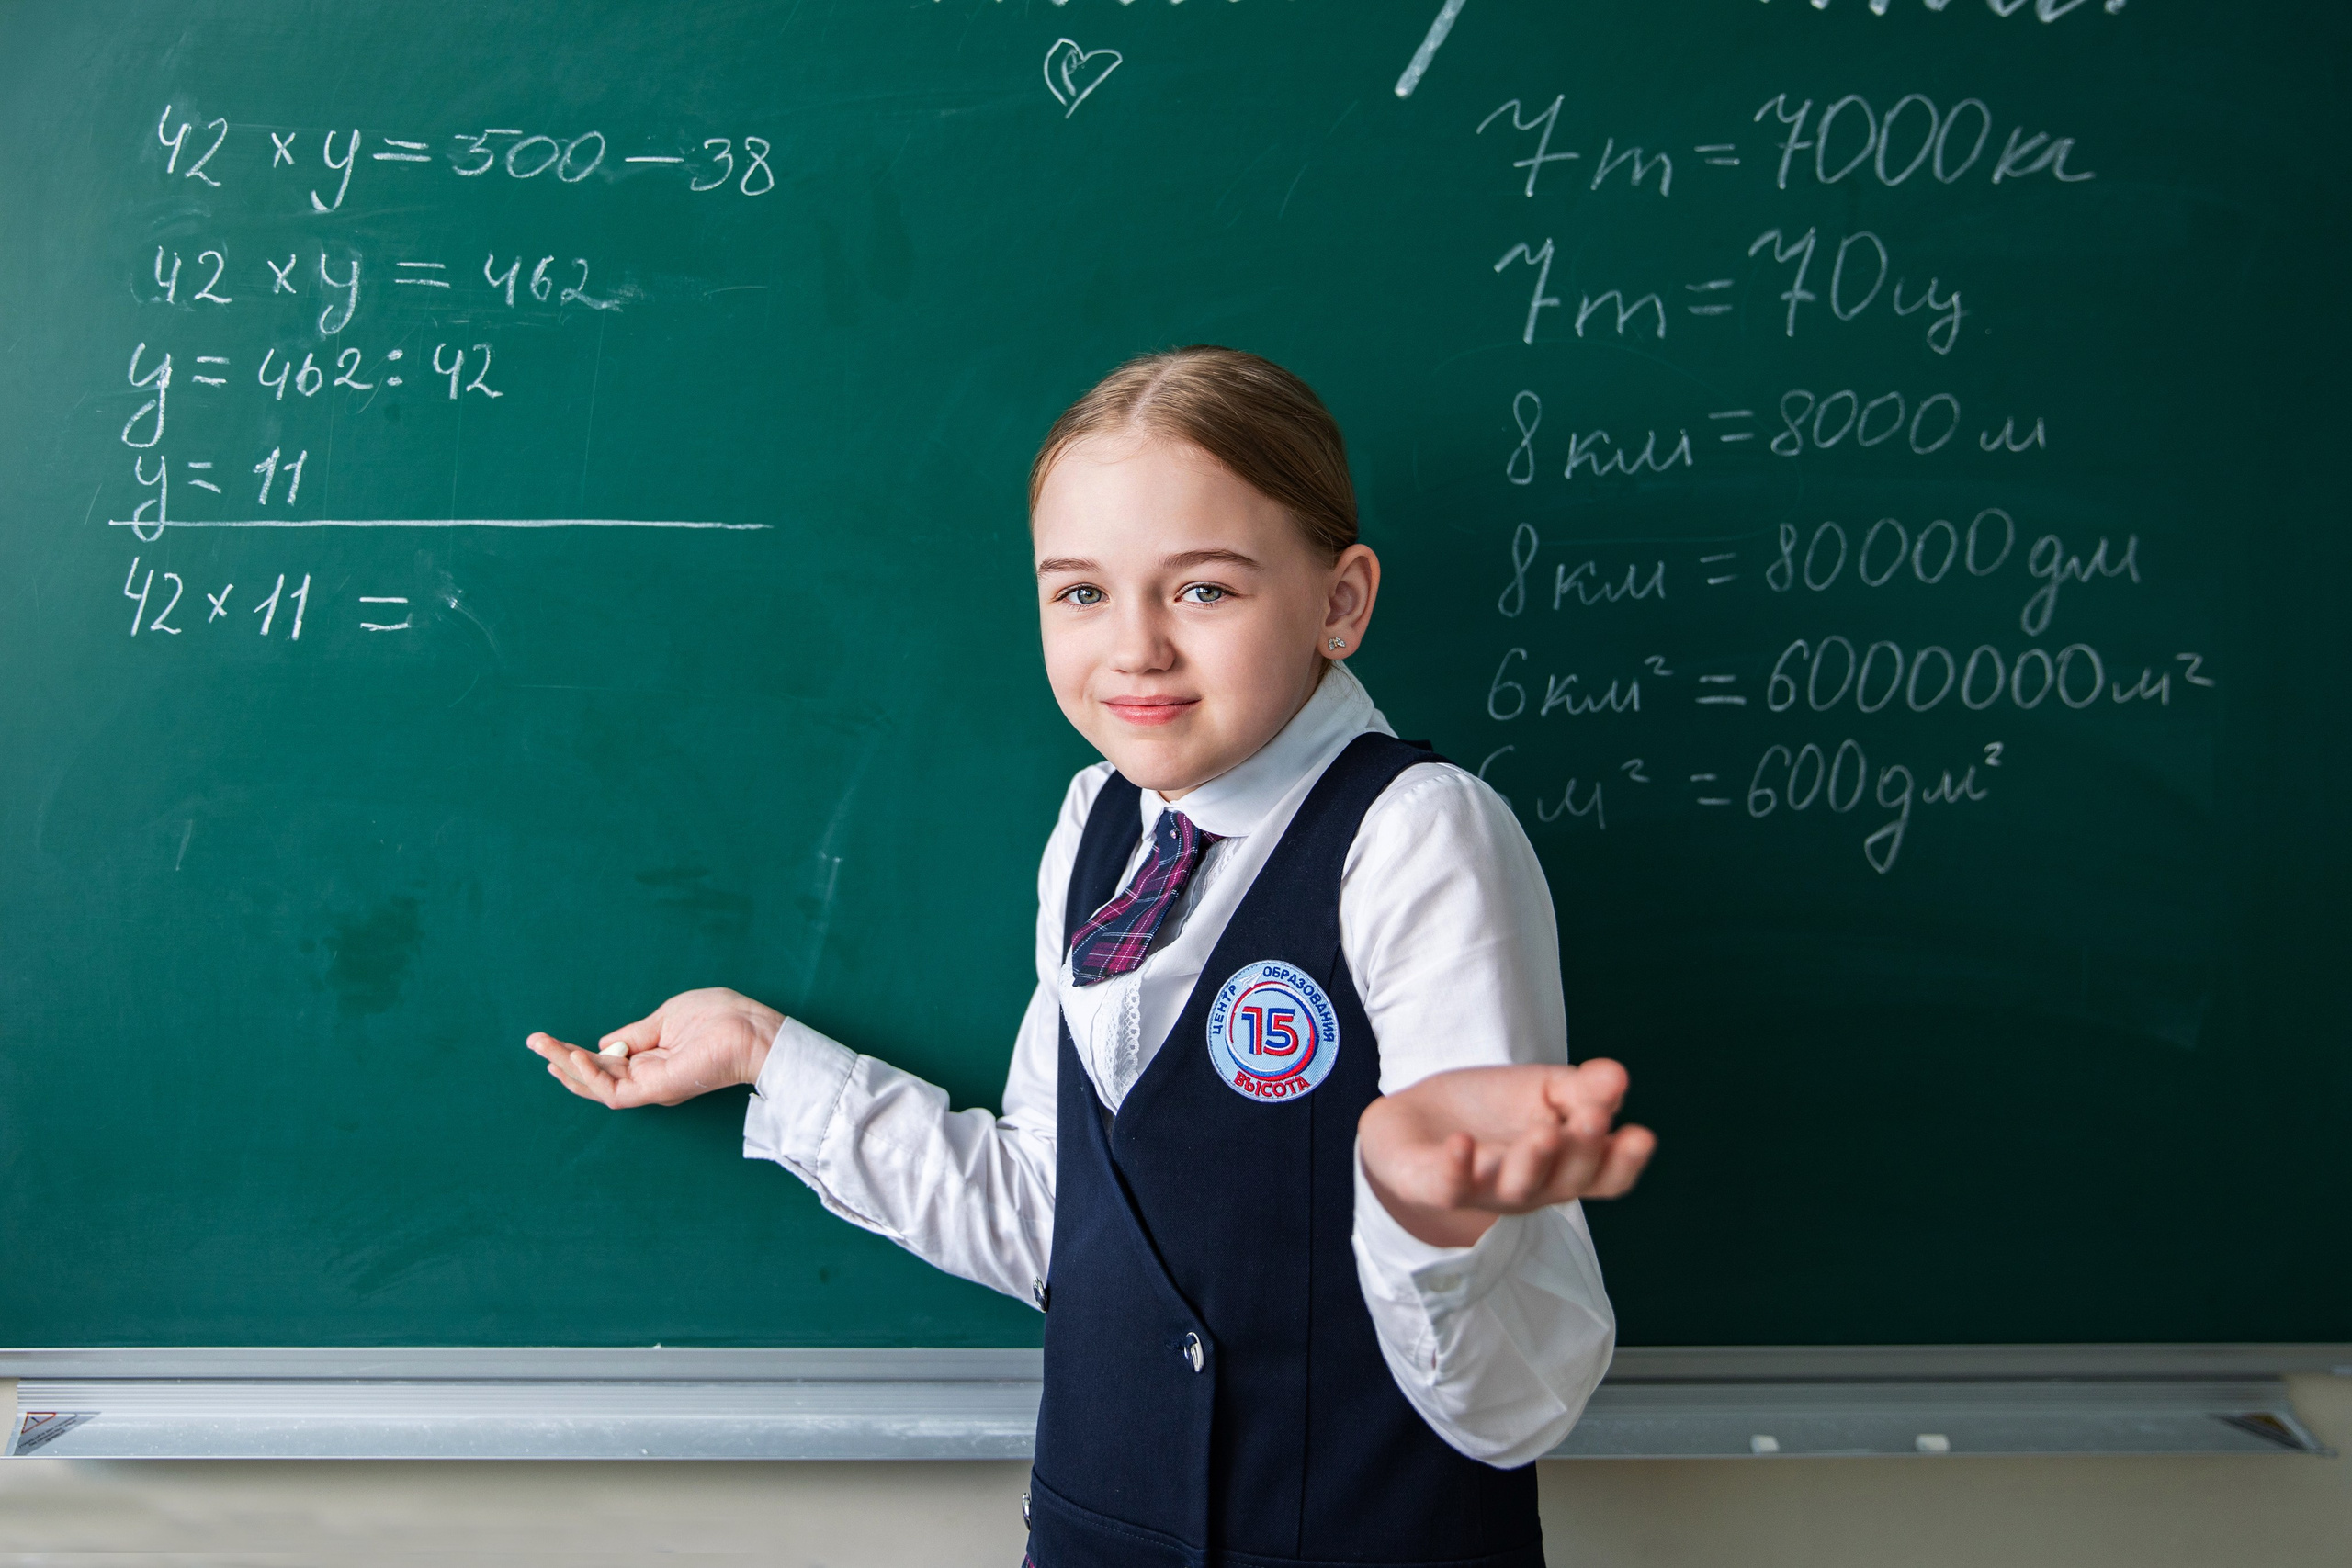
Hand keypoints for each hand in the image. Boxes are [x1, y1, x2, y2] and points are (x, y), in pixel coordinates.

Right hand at [526, 987, 783, 1108]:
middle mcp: (647, 1077)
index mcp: (651, 1060)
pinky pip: (613, 1090)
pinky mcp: (655, 1091)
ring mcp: (651, 1086)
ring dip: (566, 1066)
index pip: (604, 1061)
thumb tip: (604, 1042)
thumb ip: (633, 1034)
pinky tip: (571, 1057)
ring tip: (542, 1047)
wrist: (749, 1028)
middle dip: (561, 1060)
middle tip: (533, 1042)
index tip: (547, 1039)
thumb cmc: (719, 1018)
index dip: (575, 1052)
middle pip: (595, 1076)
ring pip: (597, 1086)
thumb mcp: (664, 1019)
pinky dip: (590, 1075)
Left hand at [1357, 1060, 1655, 1248]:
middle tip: (1592, 1116)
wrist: (1413, 1122)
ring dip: (1532, 1161)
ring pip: (1516, 1188)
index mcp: (1564, 1167)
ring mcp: (1484, 1191)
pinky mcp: (1435, 1186)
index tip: (1640, 1136)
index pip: (1605, 1177)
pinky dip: (1457, 1167)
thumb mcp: (1542, 1089)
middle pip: (1567, 1180)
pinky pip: (1448, 1186)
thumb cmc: (1491, 1110)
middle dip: (1582, 1149)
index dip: (1623, 1162)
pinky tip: (1463, 1143)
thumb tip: (1618, 1077)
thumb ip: (1581, 1088)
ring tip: (1545, 1133)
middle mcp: (1531, 1187)